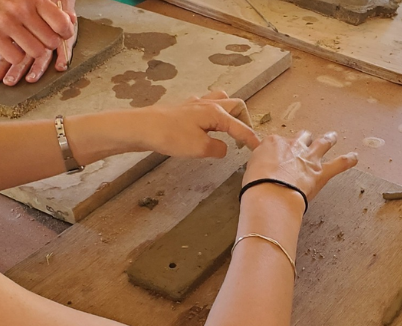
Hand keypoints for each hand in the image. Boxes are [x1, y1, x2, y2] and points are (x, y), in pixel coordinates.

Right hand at [0, 5, 76, 85]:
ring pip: (37, 52)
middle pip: (51, 41)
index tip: (61, 33)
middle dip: (48, 43)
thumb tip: (69, 19)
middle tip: (41, 40)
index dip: (65, 32)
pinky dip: (15, 56)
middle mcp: (22, 10)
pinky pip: (16, 58)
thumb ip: (44, 4)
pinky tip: (11, 47)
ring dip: (33, 51)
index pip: (61, 22)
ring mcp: (7, 24)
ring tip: (26, 44)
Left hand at [102, 91, 260, 157]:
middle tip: (244, 137)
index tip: (259, 148)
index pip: (240, 127)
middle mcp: (208, 104)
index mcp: (216, 113)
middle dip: (244, 119)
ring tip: (229, 128)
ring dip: (229, 112)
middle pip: (235, 104)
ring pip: (220, 100)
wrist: (142, 128)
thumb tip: (223, 148)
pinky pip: (205, 105)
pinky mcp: (183, 109)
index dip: (251, 139)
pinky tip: (206, 125)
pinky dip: (213, 113)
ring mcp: (194, 104)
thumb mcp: (200, 148)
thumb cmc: (171, 136)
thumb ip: (218, 148)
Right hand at [243, 131, 358, 200]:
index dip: (279, 149)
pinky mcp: (321, 172)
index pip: (278, 142)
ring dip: (328, 139)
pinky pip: (339, 164)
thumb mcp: (249, 170)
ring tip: (332, 136)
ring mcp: (309, 158)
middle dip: (304, 138)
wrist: (270, 193)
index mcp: (273, 143)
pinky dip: (348, 161)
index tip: (277, 154)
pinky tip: (355, 157)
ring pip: (322, 143)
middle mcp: (293, 147)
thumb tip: (259, 171)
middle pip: (301, 137)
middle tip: (306, 139)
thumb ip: (259, 166)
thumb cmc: (256, 185)